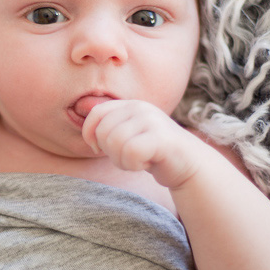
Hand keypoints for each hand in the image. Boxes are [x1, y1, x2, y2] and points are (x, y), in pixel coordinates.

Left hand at [81, 100, 199, 188]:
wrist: (188, 164)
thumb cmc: (152, 152)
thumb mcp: (129, 133)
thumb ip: (109, 126)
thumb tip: (82, 116)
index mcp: (130, 105)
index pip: (95, 114)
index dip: (89, 134)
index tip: (98, 148)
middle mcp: (140, 108)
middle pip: (103, 132)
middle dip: (109, 151)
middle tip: (127, 156)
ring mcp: (152, 121)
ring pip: (115, 143)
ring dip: (122, 160)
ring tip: (138, 159)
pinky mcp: (161, 138)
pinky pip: (130, 152)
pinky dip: (133, 164)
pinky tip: (147, 163)